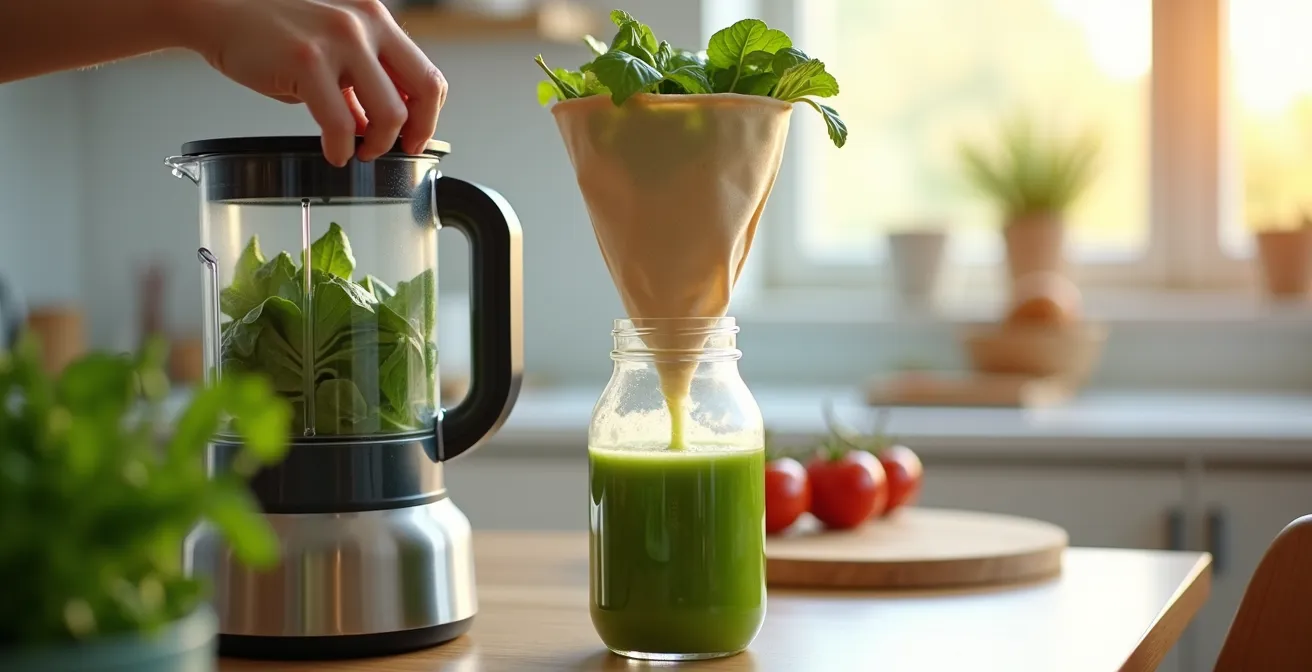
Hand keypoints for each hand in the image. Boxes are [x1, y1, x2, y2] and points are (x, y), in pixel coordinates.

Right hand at [185, 0, 446, 165]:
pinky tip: (333, 153)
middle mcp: (364, 25)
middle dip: (415, 131)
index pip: (427, 74)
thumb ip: (358, 80)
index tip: (414, 136)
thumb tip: (374, 123)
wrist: (217, 9)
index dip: (427, 114)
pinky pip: (341, 123)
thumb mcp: (328, 47)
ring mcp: (338, 40)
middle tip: (397, 150)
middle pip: (425, 91)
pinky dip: (341, 149)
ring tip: (358, 150)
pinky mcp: (307, 60)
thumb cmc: (270, 28)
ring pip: (390, 113)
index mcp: (375, 19)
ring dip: (378, 144)